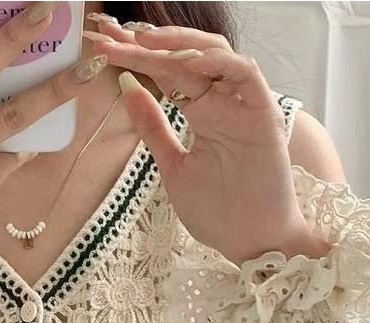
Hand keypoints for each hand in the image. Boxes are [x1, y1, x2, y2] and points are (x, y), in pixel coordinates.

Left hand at [86, 20, 318, 264]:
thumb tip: (126, 89)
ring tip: (142, 40)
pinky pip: (244, 73)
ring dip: (178, 44)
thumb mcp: (173, 165)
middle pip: (184, 59)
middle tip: (111, 33)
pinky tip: (184, 60)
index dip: (136, 58)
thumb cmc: (218, 211)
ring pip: (215, 56)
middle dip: (147, 44)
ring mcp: (244, 106)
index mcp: (203, 114)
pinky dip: (216, 62)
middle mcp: (224, 103)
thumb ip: (153, 127)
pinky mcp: (265, 114)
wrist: (252, 243)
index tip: (104, 47)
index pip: (167, 74)